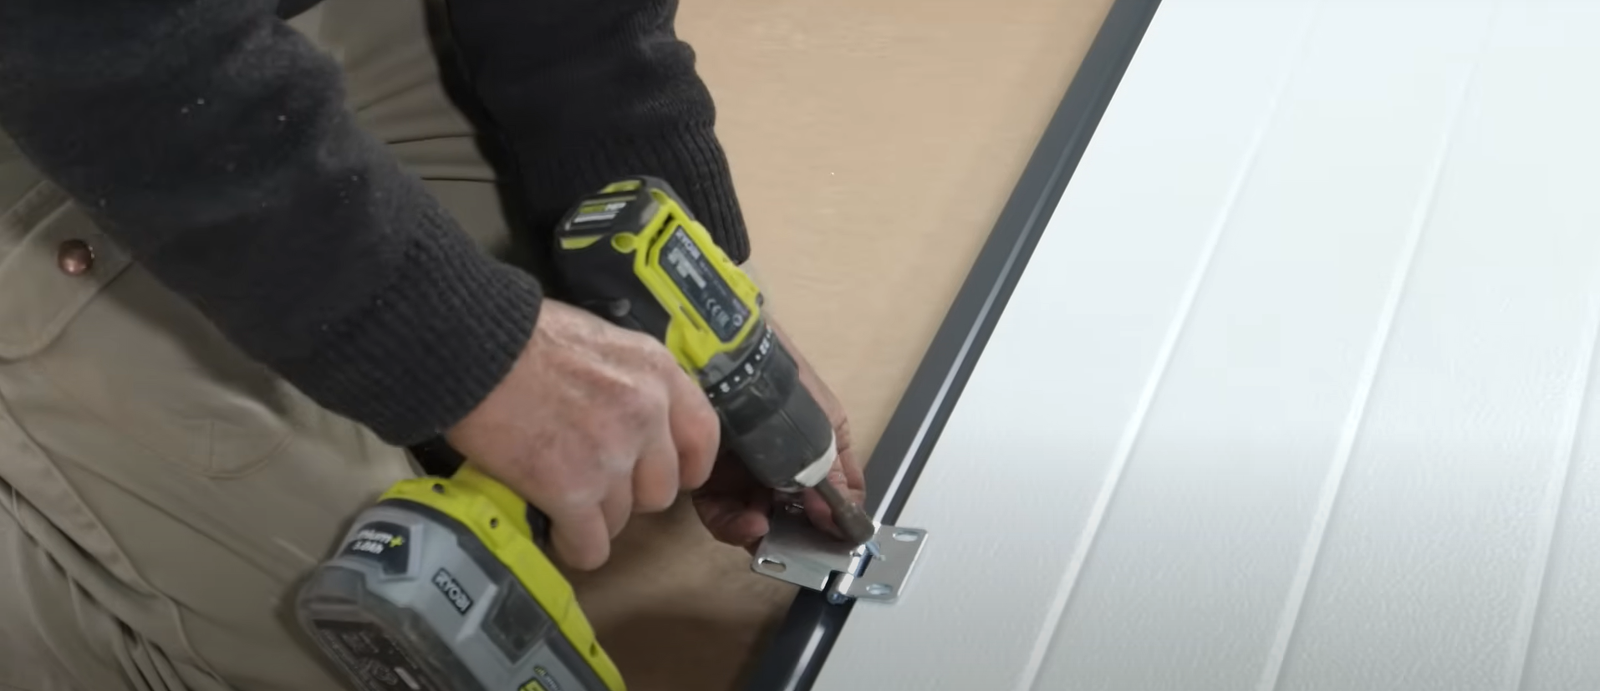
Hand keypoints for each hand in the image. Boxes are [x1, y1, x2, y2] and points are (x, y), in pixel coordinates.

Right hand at [445, 300, 720, 570]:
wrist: (470, 347)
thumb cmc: (520, 336)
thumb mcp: (598, 340)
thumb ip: (628, 380)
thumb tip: (628, 416)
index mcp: (657, 372)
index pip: (703, 437)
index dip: (684, 466)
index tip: (664, 474)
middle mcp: (645, 415)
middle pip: (660, 490)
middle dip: (628, 494)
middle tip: (591, 481)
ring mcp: (611, 456)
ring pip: (622, 520)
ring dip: (593, 517)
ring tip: (560, 498)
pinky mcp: (572, 491)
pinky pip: (590, 545)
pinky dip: (572, 545)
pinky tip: (553, 530)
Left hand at [692, 319, 866, 552]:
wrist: (732, 361)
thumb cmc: (787, 387)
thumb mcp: (825, 433)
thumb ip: (836, 482)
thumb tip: (848, 526)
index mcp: (819, 453)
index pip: (831, 501)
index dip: (830, 527)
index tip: (831, 548)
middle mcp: (782, 466)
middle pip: (789, 517)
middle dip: (792, 536)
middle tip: (795, 550)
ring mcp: (747, 471)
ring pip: (753, 519)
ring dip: (760, 532)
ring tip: (764, 531)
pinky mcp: (712, 474)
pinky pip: (721, 512)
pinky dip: (734, 523)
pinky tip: (747, 522)